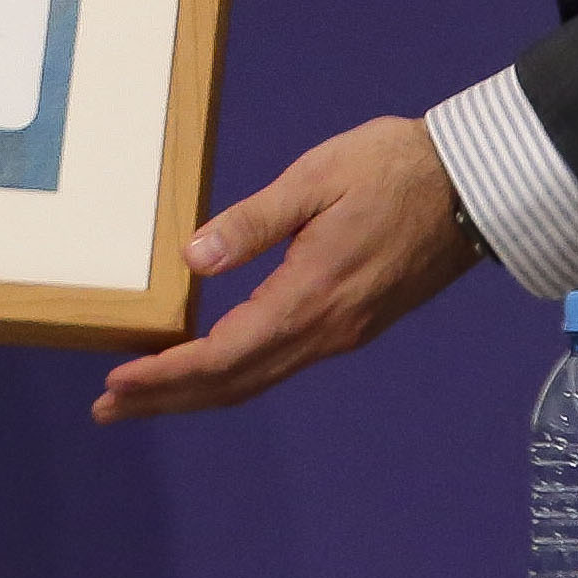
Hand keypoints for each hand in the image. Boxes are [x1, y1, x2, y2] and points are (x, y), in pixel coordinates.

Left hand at [93, 115, 479, 421]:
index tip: (115, 383)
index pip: (222, 355)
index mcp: (309, 296)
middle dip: (167, 399)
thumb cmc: (392, 168)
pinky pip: (279, 365)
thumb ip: (254, 221)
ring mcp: (341, 334)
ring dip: (196, 393)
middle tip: (105, 408)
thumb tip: (192, 258)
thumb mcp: (316, 179)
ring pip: (257, 379)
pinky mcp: (352, 326)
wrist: (472, 187)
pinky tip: (207, 366)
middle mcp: (325, 331)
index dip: (165, 376)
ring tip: (142, 397)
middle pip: (234, 384)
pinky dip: (232, 375)